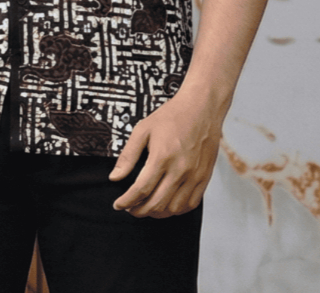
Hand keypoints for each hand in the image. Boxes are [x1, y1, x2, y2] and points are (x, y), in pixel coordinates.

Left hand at [108, 88, 224, 217]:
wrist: (201, 107)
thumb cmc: (171, 116)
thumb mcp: (143, 129)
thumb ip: (128, 155)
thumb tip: (115, 177)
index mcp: (162, 156)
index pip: (141, 190)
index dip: (126, 201)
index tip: (118, 204)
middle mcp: (180, 169)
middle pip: (156, 203)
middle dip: (139, 210)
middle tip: (130, 208)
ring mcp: (194, 176)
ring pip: (173, 208)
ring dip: (157, 212)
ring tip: (146, 207)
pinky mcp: (204, 178)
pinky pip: (190, 204)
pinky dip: (176, 210)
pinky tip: (166, 204)